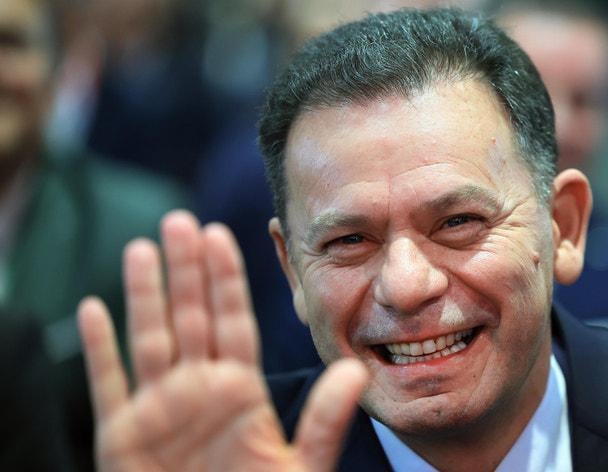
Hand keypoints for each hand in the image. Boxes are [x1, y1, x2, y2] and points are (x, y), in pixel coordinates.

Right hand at [78, 210, 367, 470]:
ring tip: (141, 248)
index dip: (226, 280)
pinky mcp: (120, 436)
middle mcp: (198, 390)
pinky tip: (92, 309)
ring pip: (148, 339)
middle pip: (190, 318)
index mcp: (240, 392)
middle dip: (185, 271)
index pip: (233, 322)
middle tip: (180, 221)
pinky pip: (107, 384)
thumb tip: (357, 373)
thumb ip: (325, 420)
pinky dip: (98, 349)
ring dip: (143, 294)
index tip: (222, 236)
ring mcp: (158, 410)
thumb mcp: (298, 466)